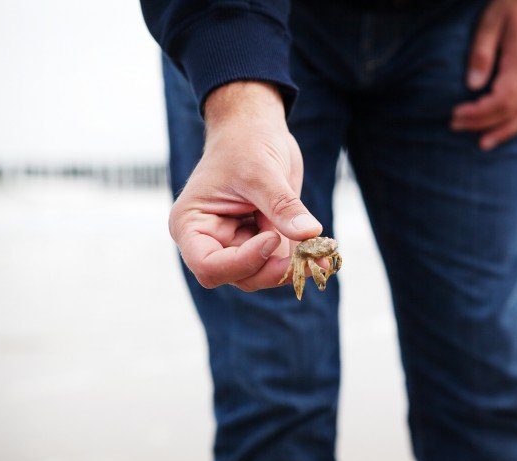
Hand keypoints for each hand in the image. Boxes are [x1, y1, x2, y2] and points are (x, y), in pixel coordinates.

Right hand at [169, 82, 321, 290]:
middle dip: (271, 269)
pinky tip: (324, 258)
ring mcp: (237, 243)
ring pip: (261, 275)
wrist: (256, 128)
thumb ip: (283, 206)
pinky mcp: (261, 241)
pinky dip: (302, 262)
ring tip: (319, 252)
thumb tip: (310, 234)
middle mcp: (211, 240)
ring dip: (291, 268)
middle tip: (307, 254)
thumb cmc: (245, 142)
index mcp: (192, 224)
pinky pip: (280, 263)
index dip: (242, 262)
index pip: (209, 267)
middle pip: (238, 276)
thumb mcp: (262, 172)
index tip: (272, 237)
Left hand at [451, 0, 516, 149]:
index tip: (455, 114)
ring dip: (504, 131)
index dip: (478, 112)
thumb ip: (481, 53)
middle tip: (456, 126)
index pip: (503, 98)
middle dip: (483, 123)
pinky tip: (503, 129)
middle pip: (513, 111)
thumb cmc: (511, 5)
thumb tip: (472, 86)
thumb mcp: (489, 21)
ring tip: (482, 143)